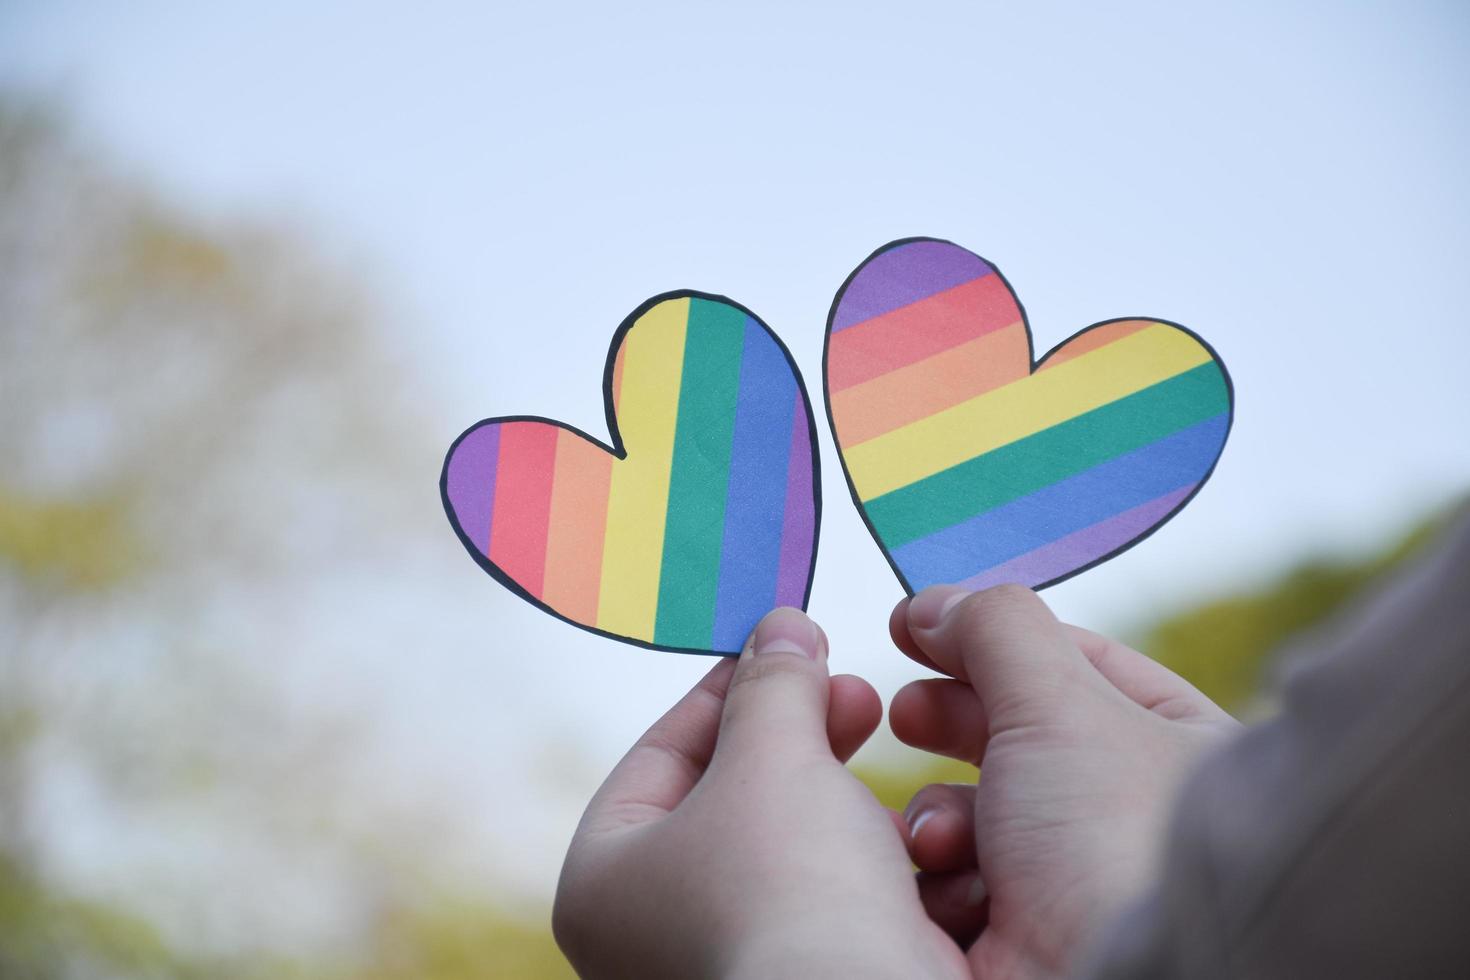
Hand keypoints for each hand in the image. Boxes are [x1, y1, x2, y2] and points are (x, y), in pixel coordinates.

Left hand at [554, 607, 970, 979]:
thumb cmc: (791, 892)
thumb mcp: (773, 756)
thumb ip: (772, 683)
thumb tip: (779, 625)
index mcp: (604, 882)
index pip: (659, 755)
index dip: (728, 688)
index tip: (786, 647)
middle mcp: (648, 938)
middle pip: (727, 801)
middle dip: (797, 738)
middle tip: (851, 693)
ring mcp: (724, 967)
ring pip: (788, 852)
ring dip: (841, 796)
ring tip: (889, 762)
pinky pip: (830, 905)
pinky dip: (868, 862)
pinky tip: (912, 837)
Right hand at [888, 585, 1239, 978]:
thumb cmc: (1118, 847)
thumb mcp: (1059, 700)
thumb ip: (995, 630)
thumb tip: (936, 603)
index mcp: (1174, 748)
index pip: (1075, 664)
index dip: (989, 639)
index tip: (914, 625)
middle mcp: (1128, 818)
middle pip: (1014, 738)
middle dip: (951, 723)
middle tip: (905, 714)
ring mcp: (1073, 886)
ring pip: (973, 815)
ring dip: (939, 817)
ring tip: (941, 835)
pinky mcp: (1019, 941)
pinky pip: (954, 885)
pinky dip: (937, 880)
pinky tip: (943, 883)